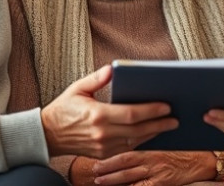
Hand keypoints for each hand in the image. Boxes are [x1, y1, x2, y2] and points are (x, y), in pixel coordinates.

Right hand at [42, 65, 178, 157]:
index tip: (166, 106)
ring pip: (136, 141)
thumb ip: (97, 78)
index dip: (151, 110)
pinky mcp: (103, 154)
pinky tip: (151, 133)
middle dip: (159, 124)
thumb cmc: (64, 108)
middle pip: (138, 130)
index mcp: (97, 115)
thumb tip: (113, 69)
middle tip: (175, 118)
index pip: (131, 114)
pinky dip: (142, 141)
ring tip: (168, 125)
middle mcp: (102, 133)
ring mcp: (103, 146)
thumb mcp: (78, 88)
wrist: (48, 134)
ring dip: (154, 133)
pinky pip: (128, 147)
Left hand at [92, 150, 212, 185]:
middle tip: (93, 168)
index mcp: (150, 147)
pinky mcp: (162, 183)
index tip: (97, 152)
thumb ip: (145, 145)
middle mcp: (152, 158)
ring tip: (99, 180)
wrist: (202, 161)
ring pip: (129, 176)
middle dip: (107, 166)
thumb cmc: (182, 151)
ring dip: (113, 178)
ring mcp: (156, 172)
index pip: (127, 148)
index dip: (110, 152)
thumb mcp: (162, 145)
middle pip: (124, 161)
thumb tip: (127, 142)